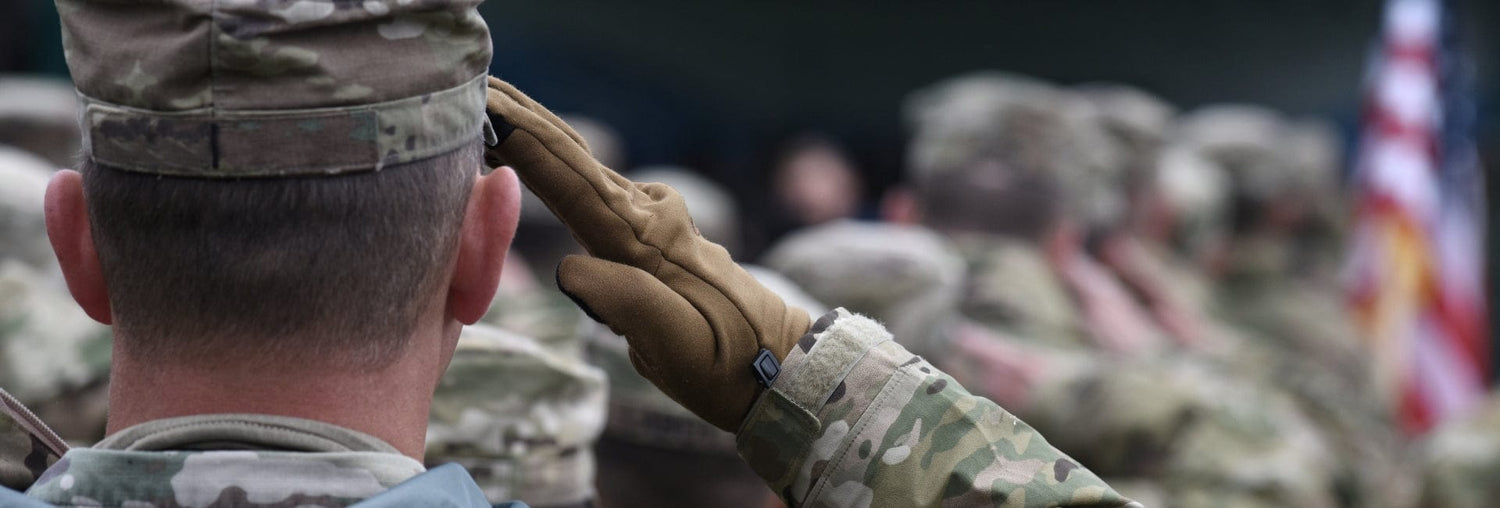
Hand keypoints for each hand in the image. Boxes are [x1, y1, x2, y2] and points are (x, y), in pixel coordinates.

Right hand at [481, 77, 810, 431]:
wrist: (776, 363)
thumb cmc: (724, 359)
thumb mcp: (675, 345)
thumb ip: (625, 302)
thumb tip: (568, 268)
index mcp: (642, 242)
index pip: (572, 183)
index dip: (526, 144)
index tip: (486, 108)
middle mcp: (645, 217)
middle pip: (574, 157)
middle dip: (524, 118)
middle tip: (476, 82)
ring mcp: (651, 219)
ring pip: (583, 165)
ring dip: (539, 131)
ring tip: (495, 102)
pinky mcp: (653, 231)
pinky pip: (594, 187)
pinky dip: (561, 161)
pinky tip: (543, 149)